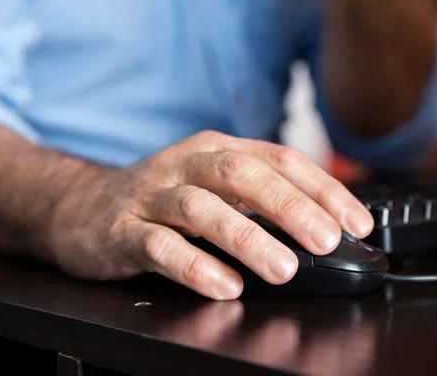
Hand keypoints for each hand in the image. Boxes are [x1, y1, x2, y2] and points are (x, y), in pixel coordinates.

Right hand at [48, 130, 373, 299]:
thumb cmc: (163, 198)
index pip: (280, 159)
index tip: (356, 222)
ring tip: (283, 268)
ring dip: (247, 238)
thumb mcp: (213, 185)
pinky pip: (159, 246)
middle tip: (327, 240)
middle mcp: (186, 165)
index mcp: (217, 150)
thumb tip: (322, 228)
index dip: (322, 188)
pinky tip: (225, 286)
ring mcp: (152, 196)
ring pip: (201, 210)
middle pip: (242, 174)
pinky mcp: (122, 231)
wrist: (80, 204)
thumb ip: (257, 200)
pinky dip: (195, 266)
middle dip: (290, 207)